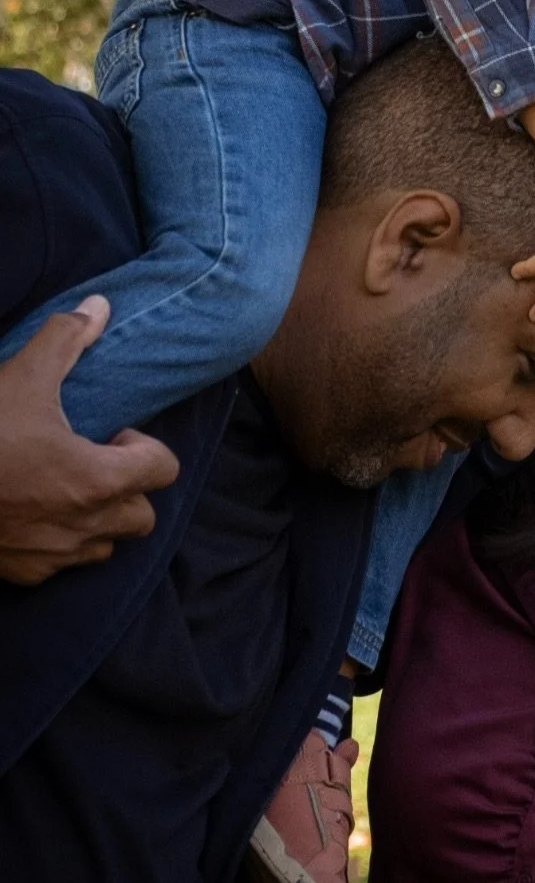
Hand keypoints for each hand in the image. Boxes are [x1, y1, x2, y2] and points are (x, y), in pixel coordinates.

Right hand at [0, 296, 179, 585]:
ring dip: (100, 518)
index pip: (164, 468)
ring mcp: (55, 555)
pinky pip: (63, 564)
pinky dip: (61, 542)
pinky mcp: (23, 574)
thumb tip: (98, 307)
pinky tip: (33, 512)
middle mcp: (86, 524)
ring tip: (67, 486)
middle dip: (130, 487)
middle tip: (95, 460)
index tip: (112, 433)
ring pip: (107, 544)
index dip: (145, 446)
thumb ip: (65, 339)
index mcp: (98, 479)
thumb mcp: (21, 377)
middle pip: (143, 514)